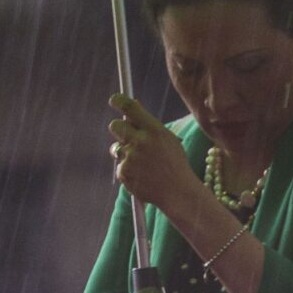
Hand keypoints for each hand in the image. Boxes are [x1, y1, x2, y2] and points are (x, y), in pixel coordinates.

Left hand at [108, 94, 193, 210]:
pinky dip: (127, 170)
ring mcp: (131, 157)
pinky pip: (119, 165)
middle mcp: (141, 141)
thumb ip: (149, 124)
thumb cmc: (174, 163)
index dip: (119, 101)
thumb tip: (131, 106)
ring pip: (115, 148)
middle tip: (125, 136)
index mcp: (154, 130)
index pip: (130, 108)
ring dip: (124, 153)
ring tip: (142, 163)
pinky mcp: (124, 172)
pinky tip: (142, 175)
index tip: (114, 100)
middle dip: (118, 129)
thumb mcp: (167, 139)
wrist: (178, 192)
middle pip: (115, 126)